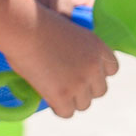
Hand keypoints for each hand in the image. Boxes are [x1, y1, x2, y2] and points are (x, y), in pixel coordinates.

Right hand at [2, 6, 116, 117]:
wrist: (23, 26)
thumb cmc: (36, 22)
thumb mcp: (69, 31)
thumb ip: (78, 51)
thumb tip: (72, 67)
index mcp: (98, 47)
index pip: (112, 69)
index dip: (97, 73)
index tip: (83, 72)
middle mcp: (93, 67)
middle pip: (100, 91)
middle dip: (86, 89)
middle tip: (67, 84)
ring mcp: (79, 83)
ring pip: (84, 104)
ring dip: (72, 100)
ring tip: (55, 91)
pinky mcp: (63, 95)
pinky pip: (67, 113)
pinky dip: (58, 108)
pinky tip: (49, 99)